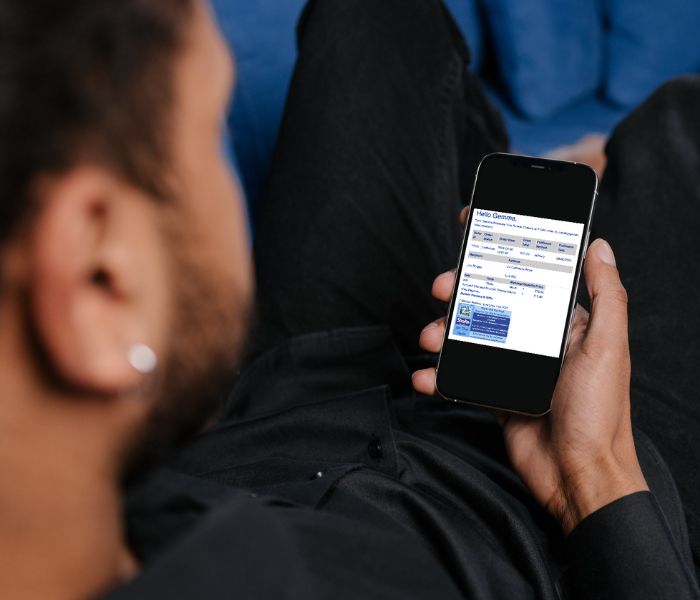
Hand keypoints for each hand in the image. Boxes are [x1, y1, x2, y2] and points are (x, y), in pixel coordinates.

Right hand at [413, 210, 647, 532]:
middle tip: (441, 287)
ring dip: (442, 333)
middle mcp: (536, 341)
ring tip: (429, 337)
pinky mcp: (494, 395)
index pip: (529, 277)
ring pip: (468, 338)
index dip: (500, 252)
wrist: (578, 477)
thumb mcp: (607, 347)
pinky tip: (425, 377)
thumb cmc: (599, 413)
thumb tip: (599, 247)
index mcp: (565, 324)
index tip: (473, 230)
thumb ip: (605, 296)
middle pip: (489, 303)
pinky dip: (438, 377)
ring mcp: (512, 368)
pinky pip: (460, 378)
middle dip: (460, 291)